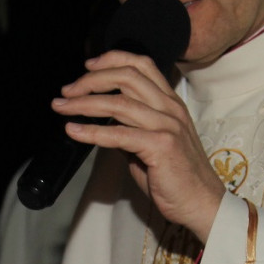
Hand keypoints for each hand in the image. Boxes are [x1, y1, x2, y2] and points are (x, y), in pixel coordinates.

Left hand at [56, 49, 225, 241]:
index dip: (112, 60)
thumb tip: (100, 122)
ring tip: (62, 107)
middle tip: (67, 90)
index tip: (87, 67)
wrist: (201, 203)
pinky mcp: (161, 146)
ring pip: (119, 103)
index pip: (142, 65)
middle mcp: (170, 108)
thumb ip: (129, 129)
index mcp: (170, 103)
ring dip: (84, 103)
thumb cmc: (176, 178)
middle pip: (127, 76)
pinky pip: (119, 134)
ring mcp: (168, 125)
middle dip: (91, 80)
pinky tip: (73, 131)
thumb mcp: (151, 145)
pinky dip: (91, 131)